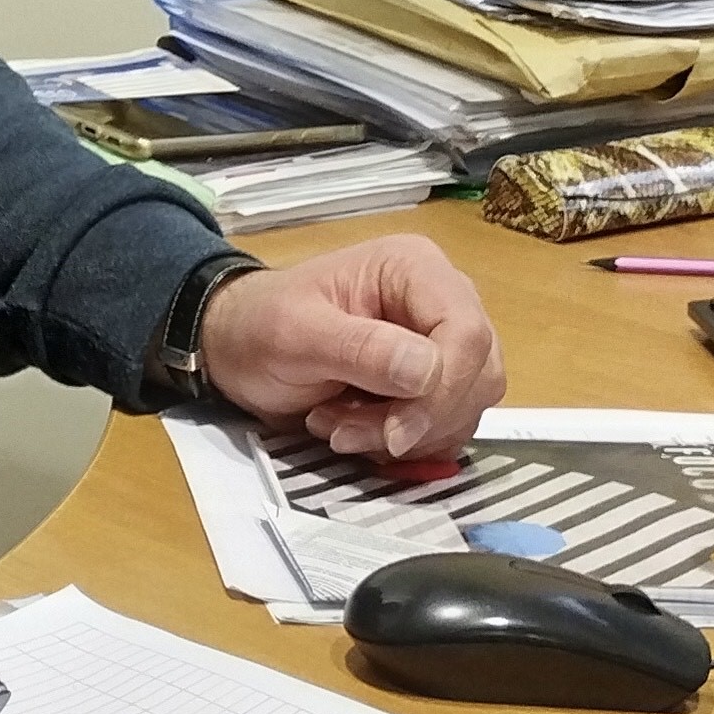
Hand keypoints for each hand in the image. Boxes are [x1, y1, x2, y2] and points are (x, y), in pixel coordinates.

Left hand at [197, 233, 504, 462]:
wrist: (236, 349)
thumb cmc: (259, 327)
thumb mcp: (295, 334)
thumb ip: (361, 349)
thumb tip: (427, 371)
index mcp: (415, 268)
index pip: (467, 333)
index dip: (443, 390)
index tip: (395, 434)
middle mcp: (441, 301)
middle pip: (478, 374)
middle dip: (418, 419)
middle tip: (346, 431)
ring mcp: (442, 345)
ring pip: (467, 407)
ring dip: (406, 435)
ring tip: (339, 426)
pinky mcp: (434, 384)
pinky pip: (449, 427)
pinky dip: (407, 445)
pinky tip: (356, 432)